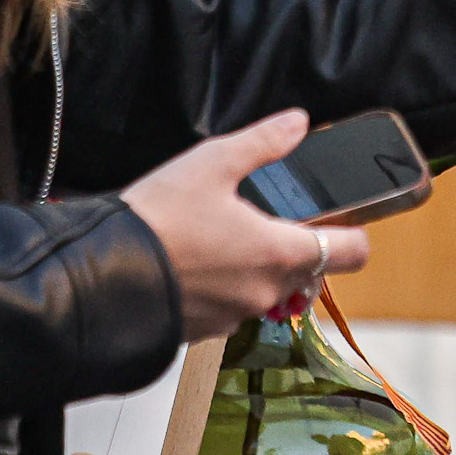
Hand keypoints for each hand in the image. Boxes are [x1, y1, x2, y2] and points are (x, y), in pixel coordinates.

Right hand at [121, 112, 360, 341]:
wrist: (102, 277)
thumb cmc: (159, 219)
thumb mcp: (210, 163)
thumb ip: (262, 143)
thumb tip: (298, 123)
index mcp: (281, 252)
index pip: (353, 252)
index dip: (352, 231)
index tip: (335, 214)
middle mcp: (267, 291)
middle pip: (308, 268)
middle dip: (293, 242)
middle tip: (263, 212)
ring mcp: (236, 316)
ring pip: (267, 287)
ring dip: (256, 264)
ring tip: (219, 233)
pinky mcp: (205, 330)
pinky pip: (232, 305)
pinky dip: (224, 284)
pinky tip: (194, 260)